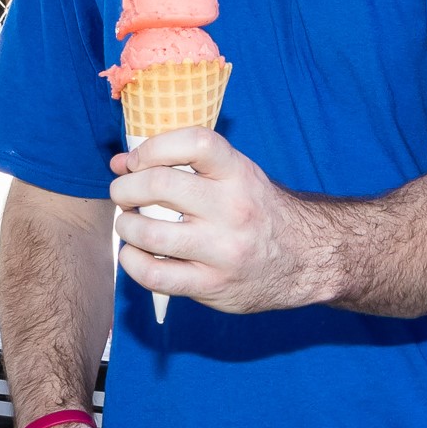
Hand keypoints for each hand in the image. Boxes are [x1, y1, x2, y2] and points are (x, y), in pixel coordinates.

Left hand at [108, 129, 324, 313]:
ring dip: (126, 226)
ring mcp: (222, 250)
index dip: (153, 146)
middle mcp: (232, 209)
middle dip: (126, 188)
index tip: (137, 161)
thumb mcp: (237, 176)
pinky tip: (135, 254)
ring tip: (129, 224)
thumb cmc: (258, 212)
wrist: (305, 259)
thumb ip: (185, 165)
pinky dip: (132, 262)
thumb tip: (121, 162)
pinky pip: (155, 275)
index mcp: (239, 174)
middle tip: (123, 194)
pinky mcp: (212, 284)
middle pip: (160, 186)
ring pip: (150, 234)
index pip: (194, 142)